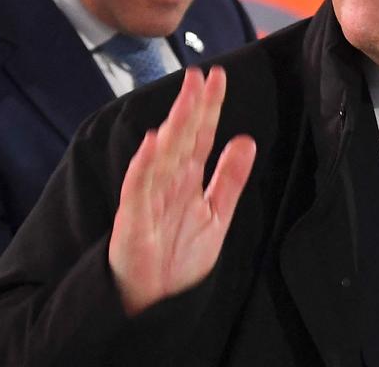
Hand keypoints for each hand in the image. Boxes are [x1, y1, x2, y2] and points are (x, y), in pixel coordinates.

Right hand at [108, 66, 255, 315]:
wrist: (154, 302)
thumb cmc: (178, 258)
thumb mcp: (216, 214)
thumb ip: (229, 178)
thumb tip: (245, 140)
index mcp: (186, 179)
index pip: (199, 135)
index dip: (208, 107)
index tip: (217, 77)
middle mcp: (167, 183)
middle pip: (181, 138)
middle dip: (191, 107)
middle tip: (200, 76)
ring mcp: (149, 199)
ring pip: (162, 156)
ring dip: (174, 127)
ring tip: (186, 100)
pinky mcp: (133, 221)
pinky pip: (139, 189)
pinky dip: (145, 166)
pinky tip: (154, 143)